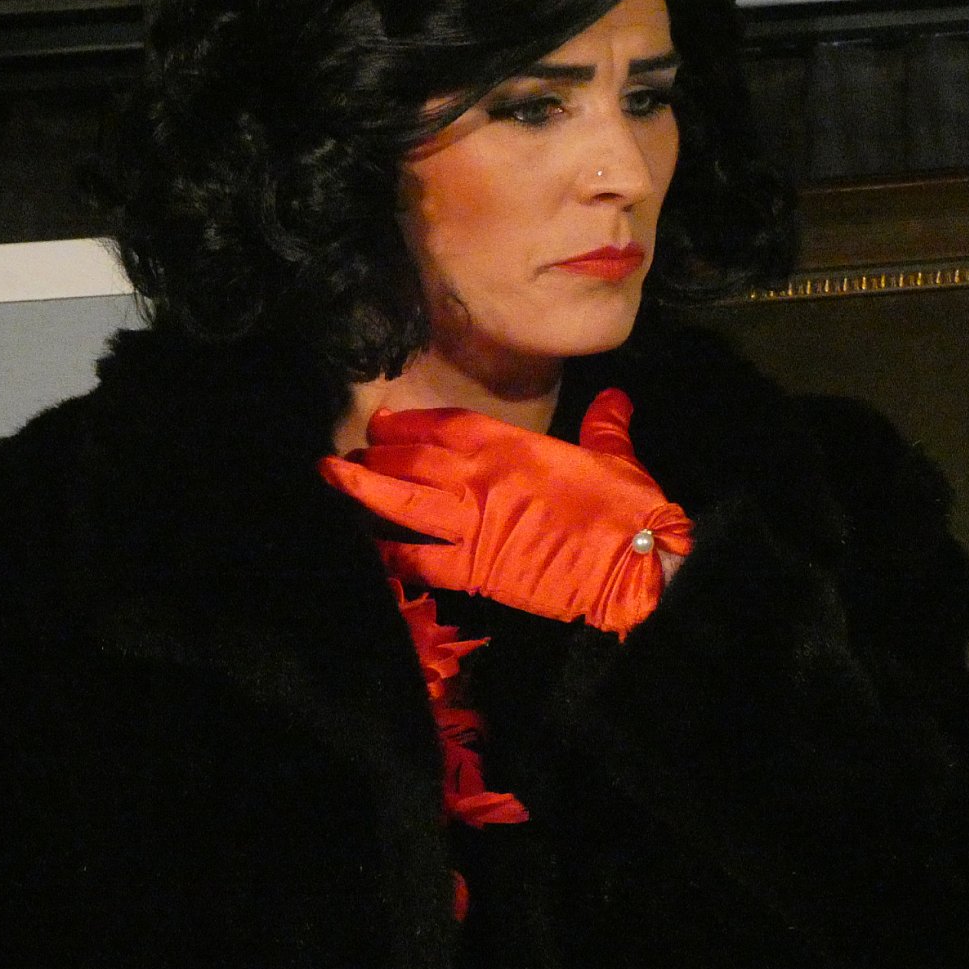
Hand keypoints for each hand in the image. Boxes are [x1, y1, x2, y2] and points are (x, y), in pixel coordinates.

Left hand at [318, 389, 692, 638]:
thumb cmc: (629, 507)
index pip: (446, 425)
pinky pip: (420, 560)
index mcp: (512, 446)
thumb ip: (605, 424)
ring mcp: (473, 524)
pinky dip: (391, 554)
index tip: (385, 420)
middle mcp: (482, 479)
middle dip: (378, 453)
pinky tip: (369, 548)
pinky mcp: (475, 569)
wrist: (635, 563)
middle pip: (413, 459)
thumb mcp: (618, 455)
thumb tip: (615, 399)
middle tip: (351, 451)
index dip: (410, 422)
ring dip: (364, 490)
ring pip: (403, 502)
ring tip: (333, 478)